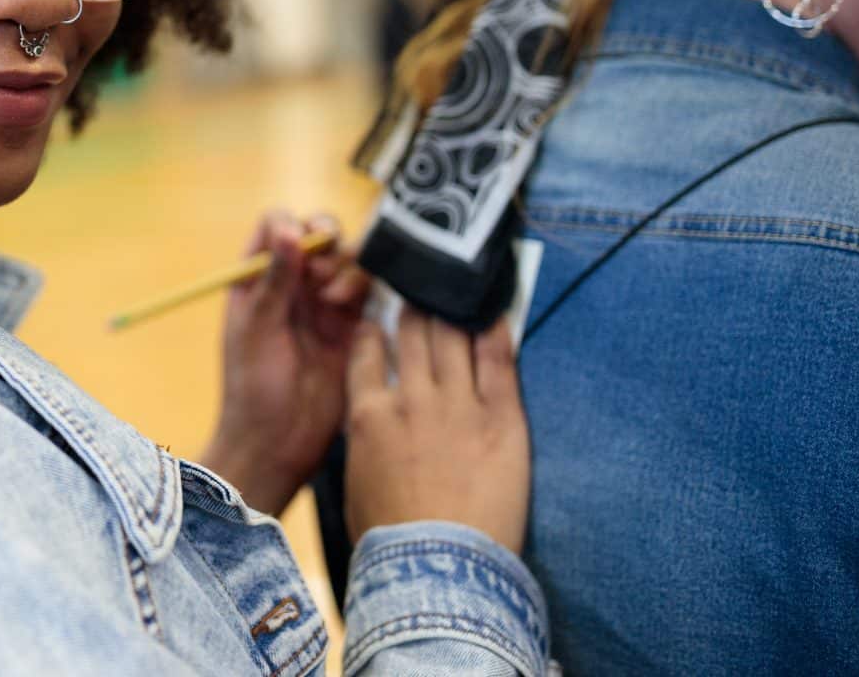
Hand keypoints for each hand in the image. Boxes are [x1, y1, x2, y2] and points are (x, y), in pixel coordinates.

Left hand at [201, 211, 369, 514]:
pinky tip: (347, 308)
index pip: (276, 225)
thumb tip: (288, 229)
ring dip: (344, 265)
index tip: (297, 244)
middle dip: (326, 241)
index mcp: (257, 278)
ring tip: (332, 299)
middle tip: (319, 274)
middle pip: (319, 233)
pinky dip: (363, 284)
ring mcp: (323, 303)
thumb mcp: (256, 331)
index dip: (291, 225)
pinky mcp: (352, 324)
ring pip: (347, 257)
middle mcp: (292, 283)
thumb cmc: (252, 388)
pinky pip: (366, 287)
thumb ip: (273, 280)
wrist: (279, 442)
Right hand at [343, 309, 530, 553]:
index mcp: (369, 415)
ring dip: (450, 309)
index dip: (376, 326)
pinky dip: (495, 330)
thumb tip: (371, 417)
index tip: (382, 313)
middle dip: (415, 305)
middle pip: (413, 333)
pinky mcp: (501, 419)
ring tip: (455, 290)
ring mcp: (458, 406)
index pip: (367, 351)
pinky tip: (495, 309)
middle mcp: (411, 399)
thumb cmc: (390, 539)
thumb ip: (365, 437)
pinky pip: (498, 362)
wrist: (437, 570)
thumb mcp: (357, 480)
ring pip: (451, 336)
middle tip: (422, 289)